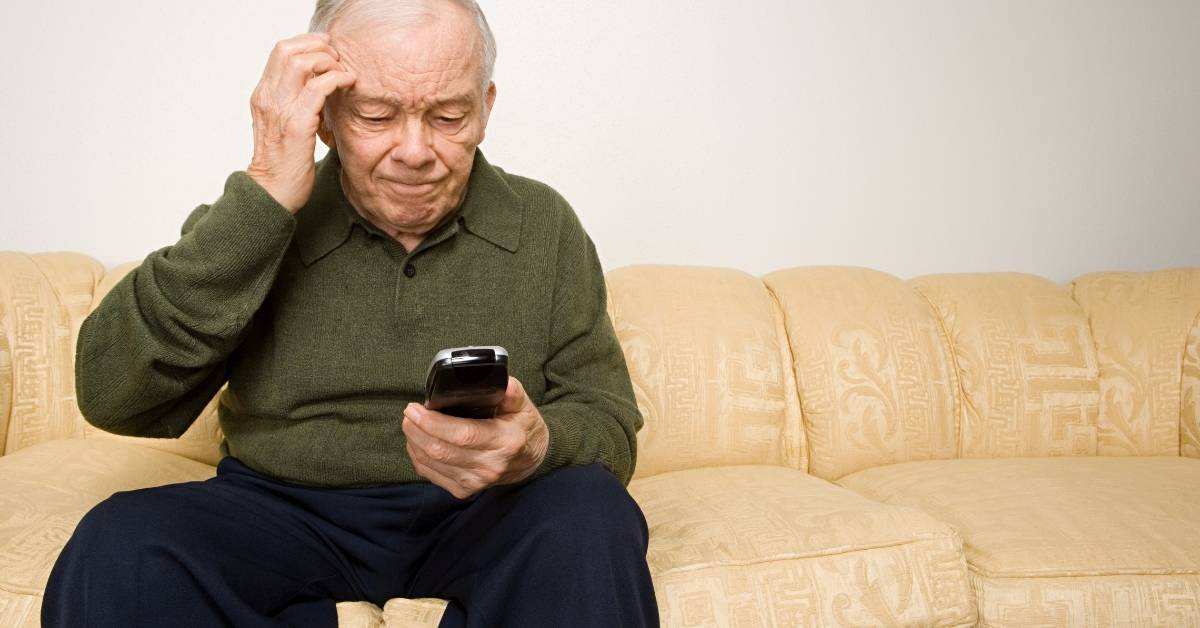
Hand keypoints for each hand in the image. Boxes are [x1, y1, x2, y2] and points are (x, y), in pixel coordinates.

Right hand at [245, 32, 355, 212]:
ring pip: (302, 62)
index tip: (329, 52)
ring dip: (329, 62)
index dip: (308, 43)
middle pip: (288, 49)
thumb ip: (293, 102)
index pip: (281, 50)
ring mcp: (280, 110)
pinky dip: (337, 79)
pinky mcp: (296, 125)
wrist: (272, 192)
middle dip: (319, 47)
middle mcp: (267, 97)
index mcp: (263, 94)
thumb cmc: (283, 161)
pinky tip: (349, 84)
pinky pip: (318, 88)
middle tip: (339, 60)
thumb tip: (318, 84)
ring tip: (344, 73)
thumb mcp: (283, 123)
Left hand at [403, 377, 549, 498]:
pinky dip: (418, 457)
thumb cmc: (523, 428)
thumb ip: (511, 392)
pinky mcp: (464, 490)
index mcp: (506, 441)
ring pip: (432, 463)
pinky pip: (431, 474)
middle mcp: (490, 466)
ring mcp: (476, 481)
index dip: (433, 423)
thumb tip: (502, 382)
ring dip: (414, 442)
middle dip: (417, 430)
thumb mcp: (523, 406)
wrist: (529, 460)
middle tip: (409, 412)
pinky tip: (417, 442)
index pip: (462, 434)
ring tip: (410, 424)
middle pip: (441, 450)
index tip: (416, 408)